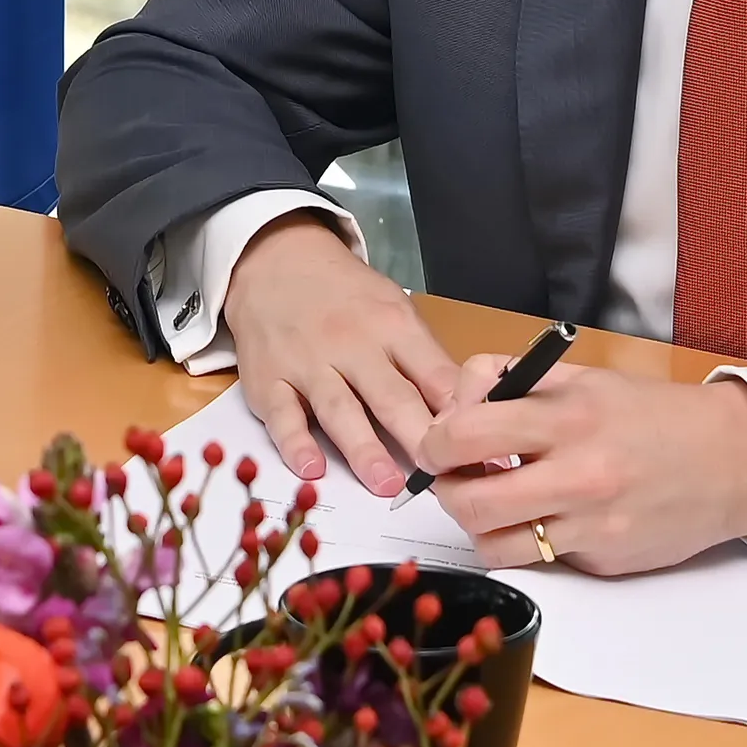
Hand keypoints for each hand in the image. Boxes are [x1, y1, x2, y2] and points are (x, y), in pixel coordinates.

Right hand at [223, 213, 466, 492]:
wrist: (275, 261)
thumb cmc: (346, 297)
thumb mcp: (395, 312)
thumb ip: (426, 362)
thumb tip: (469, 415)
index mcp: (393, 327)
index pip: (433, 374)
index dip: (457, 413)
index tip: (478, 449)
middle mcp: (352, 345)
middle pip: (390, 396)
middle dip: (418, 436)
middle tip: (441, 475)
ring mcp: (307, 363)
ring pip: (339, 409)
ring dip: (363, 448)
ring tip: (386, 485)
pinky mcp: (268, 380)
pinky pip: (282, 415)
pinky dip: (295, 443)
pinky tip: (311, 469)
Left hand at [417, 361, 746, 576]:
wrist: (734, 461)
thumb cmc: (654, 414)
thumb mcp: (586, 379)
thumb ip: (513, 383)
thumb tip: (453, 409)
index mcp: (569, 418)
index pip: (465, 434)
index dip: (434, 442)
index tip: (437, 443)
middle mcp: (578, 475)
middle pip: (469, 502)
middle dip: (448, 491)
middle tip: (456, 479)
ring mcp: (591, 525)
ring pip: (493, 544)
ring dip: (479, 526)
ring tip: (493, 503)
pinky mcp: (603, 559)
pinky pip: (538, 560)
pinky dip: (526, 544)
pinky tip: (541, 520)